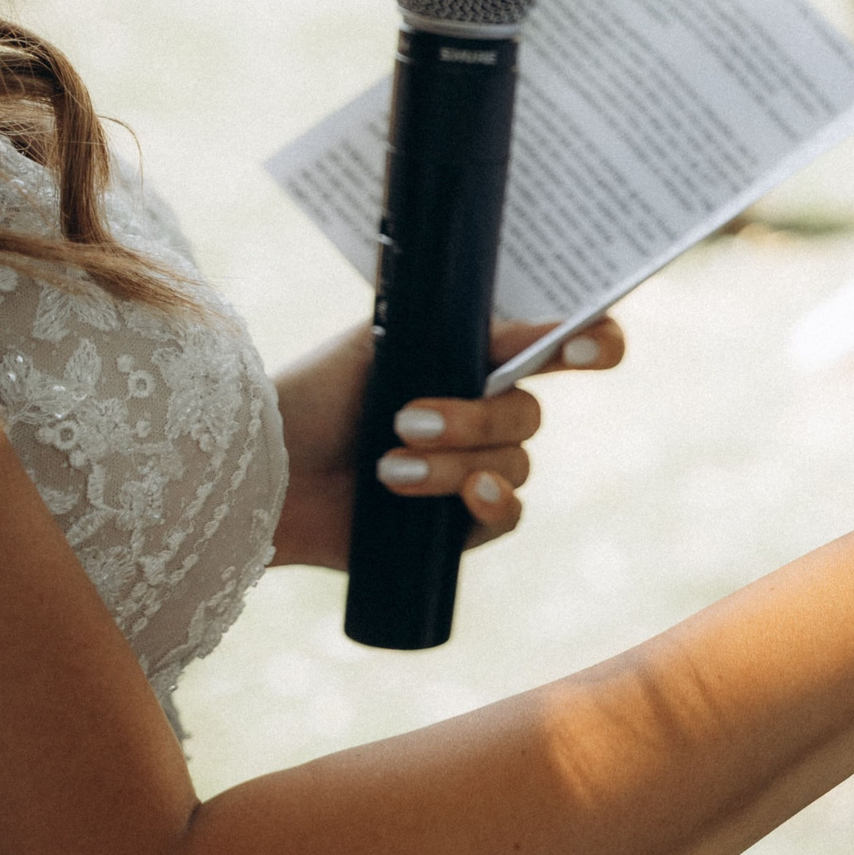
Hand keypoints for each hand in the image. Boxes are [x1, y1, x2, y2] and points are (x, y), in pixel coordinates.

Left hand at [269, 318, 627, 571]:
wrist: (262, 474)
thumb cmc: (313, 398)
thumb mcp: (384, 344)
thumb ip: (467, 331)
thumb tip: (544, 328)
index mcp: (469, 363)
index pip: (550, 350)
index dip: (589, 344)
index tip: (591, 349)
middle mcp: (479, 416)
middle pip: (529, 412)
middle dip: (472, 418)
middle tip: (405, 421)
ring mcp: (474, 471)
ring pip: (515, 463)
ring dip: (452, 464)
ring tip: (387, 470)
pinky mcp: (460, 526)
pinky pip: (510, 514)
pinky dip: (492, 503)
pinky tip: (468, 498)